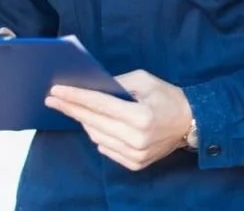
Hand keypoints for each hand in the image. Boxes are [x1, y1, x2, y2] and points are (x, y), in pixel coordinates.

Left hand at [44, 70, 193, 171]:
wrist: (191, 122)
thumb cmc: (167, 96)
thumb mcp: (144, 80)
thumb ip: (117, 83)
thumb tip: (91, 87)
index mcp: (141, 115)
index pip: (100, 105)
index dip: (76, 97)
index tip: (56, 91)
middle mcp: (137, 138)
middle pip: (94, 122)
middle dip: (71, 109)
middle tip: (52, 99)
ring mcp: (136, 154)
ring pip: (97, 137)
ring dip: (84, 122)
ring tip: (75, 109)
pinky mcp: (135, 163)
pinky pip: (106, 149)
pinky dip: (99, 135)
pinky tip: (96, 124)